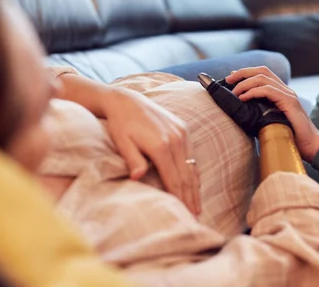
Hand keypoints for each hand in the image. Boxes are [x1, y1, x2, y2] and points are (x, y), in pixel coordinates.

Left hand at [102, 87, 200, 213]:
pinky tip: (194, 185)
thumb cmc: (121, 125)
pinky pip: (192, 156)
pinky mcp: (184, 130)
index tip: (184, 215)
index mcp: (161, 146)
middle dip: (191, 199)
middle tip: (194, 218)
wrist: (127, 101)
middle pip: (186, 176)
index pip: (174, 180)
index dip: (180, 199)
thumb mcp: (122, 142)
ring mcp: (182, 134)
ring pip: (192, 167)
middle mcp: (176, 140)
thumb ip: (132, 160)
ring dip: (195, 188)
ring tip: (197, 206)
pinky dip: (194, 173)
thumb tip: (137, 178)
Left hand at [226, 66, 318, 161]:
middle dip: (243, 73)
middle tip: (228, 80)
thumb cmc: (291, 137)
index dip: (246, 73)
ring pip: (263, 78)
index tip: (231, 77)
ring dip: (245, 83)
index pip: (263, 74)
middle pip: (262, 71)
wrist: (310, 145)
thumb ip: (260, 112)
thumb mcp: (271, 121)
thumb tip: (242, 110)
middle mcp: (285, 90)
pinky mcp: (289, 102)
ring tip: (234, 92)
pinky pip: (268, 90)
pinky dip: (253, 92)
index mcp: (281, 92)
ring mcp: (288, 94)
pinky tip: (243, 98)